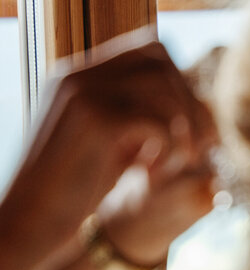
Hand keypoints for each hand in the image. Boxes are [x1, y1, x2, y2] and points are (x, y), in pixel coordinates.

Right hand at [2, 28, 216, 260]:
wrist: (30, 220)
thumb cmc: (70, 190)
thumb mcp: (105, 142)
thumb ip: (134, 115)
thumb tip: (189, 106)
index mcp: (76, 76)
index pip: (146, 49)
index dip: (180, 82)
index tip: (191, 124)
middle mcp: (77, 76)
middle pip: (158, 59)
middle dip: (189, 100)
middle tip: (199, 144)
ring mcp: (84, 95)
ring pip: (162, 88)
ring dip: (184, 128)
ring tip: (179, 162)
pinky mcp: (96, 123)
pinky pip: (157, 121)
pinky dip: (169, 149)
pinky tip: (153, 174)